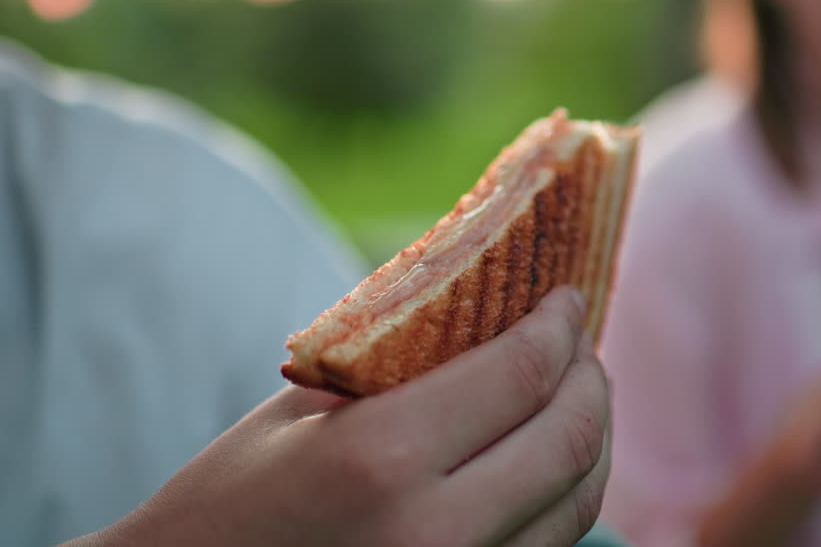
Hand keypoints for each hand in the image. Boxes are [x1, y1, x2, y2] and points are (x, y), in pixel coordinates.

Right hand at [68, 286, 609, 546]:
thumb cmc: (227, 501)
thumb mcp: (301, 410)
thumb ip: (397, 362)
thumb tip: (487, 309)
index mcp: (382, 458)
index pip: (518, 375)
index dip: (557, 328)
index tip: (567, 299)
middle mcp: (435, 533)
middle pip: (566, 440)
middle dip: (590, 379)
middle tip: (581, 343)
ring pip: (576, 501)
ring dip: (594, 435)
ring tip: (581, 392)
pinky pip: (549, 546)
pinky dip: (568, 492)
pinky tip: (555, 457)